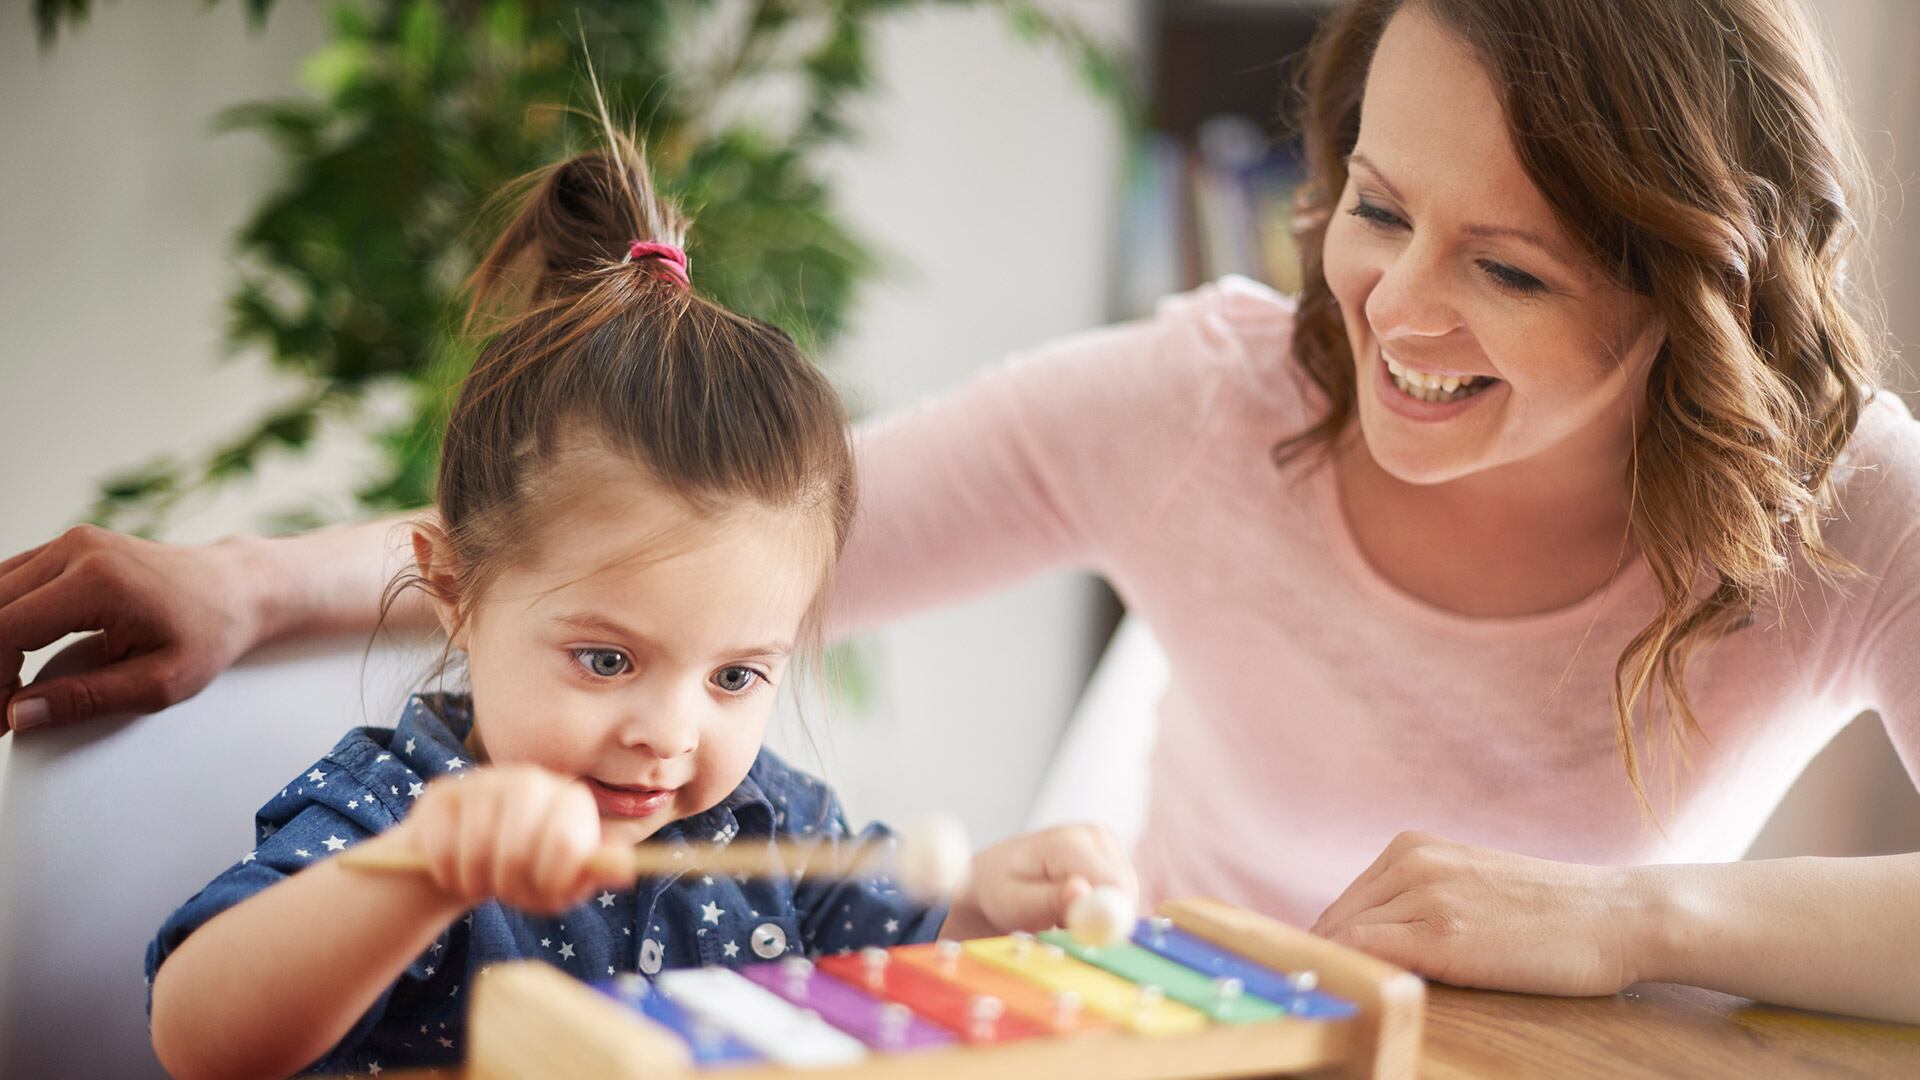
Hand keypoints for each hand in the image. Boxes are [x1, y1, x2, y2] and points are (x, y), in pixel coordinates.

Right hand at [1, 525, 264, 734]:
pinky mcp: (69, 546)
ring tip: (8, 689)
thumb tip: (18, 715)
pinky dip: (2, 620)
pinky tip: (13, 658)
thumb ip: (86, 699)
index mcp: (96, 581)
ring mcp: (70, 542)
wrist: (238, 588)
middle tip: (1, 711)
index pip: (5, 630)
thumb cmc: (209, 633)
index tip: (0, 721)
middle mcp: (76, 551)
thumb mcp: (159, 682)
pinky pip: (10, 582)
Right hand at [394, 765, 632, 913]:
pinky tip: (455, 870)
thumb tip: (625, 869)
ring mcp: (484, 780)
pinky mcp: (442, 793)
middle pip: (516, 847)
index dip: (550, 881)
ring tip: (482, 882)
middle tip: (507, 893)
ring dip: (475, 881)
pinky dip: (447, 872)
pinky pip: (441, 844)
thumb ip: (593, 874)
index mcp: (571, 800)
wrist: (474, 862)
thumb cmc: (529, 873)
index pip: (564, 843)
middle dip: (509, 885)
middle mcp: (531, 780)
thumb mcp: (564, 883)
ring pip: (475, 847)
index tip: (543, 892)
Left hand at [940, 823, 1137, 939]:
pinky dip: (1102, 908)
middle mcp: (1094, 835)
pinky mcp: (1113, 855)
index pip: (1111, 882)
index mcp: (1067, 841)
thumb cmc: (1000, 891)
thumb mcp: (1015, 903)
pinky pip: (1122, 893)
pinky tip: (1074, 906)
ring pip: (1126, 894)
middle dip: (1102, 917)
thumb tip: (1082, 891)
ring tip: (1063, 914)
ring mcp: (1106, 843)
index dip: (1106, 916)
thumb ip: (1049, 900)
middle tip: (1063, 926)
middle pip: (1124, 889)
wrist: (996, 878)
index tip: (1084, 937)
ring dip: (1100, 914)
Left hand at [1311, 831, 1655, 995]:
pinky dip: (1352, 974)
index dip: (1330, 945)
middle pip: (1334, 920)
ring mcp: (1424, 894)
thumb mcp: (1471, 887)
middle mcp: (1410, 862)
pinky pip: (1364, 951)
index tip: (1325, 978)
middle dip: (1327, 959)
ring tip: (1341, 1002)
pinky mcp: (1441, 934)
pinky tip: (1360, 997)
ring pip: (1342, 935)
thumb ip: (1420, 901)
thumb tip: (1369, 941)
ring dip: (1336, 970)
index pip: (1344, 904)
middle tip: (1326, 997)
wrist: (1618, 916)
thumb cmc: (1553, 914)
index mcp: (1413, 847)